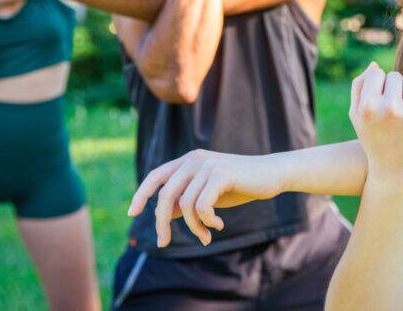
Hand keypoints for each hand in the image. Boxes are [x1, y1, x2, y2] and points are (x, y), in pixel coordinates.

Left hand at [127, 149, 284, 247]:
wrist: (271, 175)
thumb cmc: (239, 185)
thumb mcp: (207, 194)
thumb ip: (185, 200)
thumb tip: (161, 215)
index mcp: (188, 161)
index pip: (156, 176)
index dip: (142, 194)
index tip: (132, 213)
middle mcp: (194, 159)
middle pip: (165, 195)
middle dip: (161, 223)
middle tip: (164, 243)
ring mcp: (207, 165)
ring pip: (185, 206)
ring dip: (194, 227)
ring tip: (207, 235)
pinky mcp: (220, 174)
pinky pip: (202, 206)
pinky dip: (207, 221)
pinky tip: (218, 224)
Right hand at [350, 63, 402, 182]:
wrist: (395, 172)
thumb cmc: (373, 139)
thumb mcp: (357, 115)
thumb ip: (359, 86)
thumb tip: (375, 65)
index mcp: (368, 107)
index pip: (377, 74)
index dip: (377, 87)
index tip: (378, 104)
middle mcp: (390, 109)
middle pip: (396, 76)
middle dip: (394, 89)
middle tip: (393, 111)